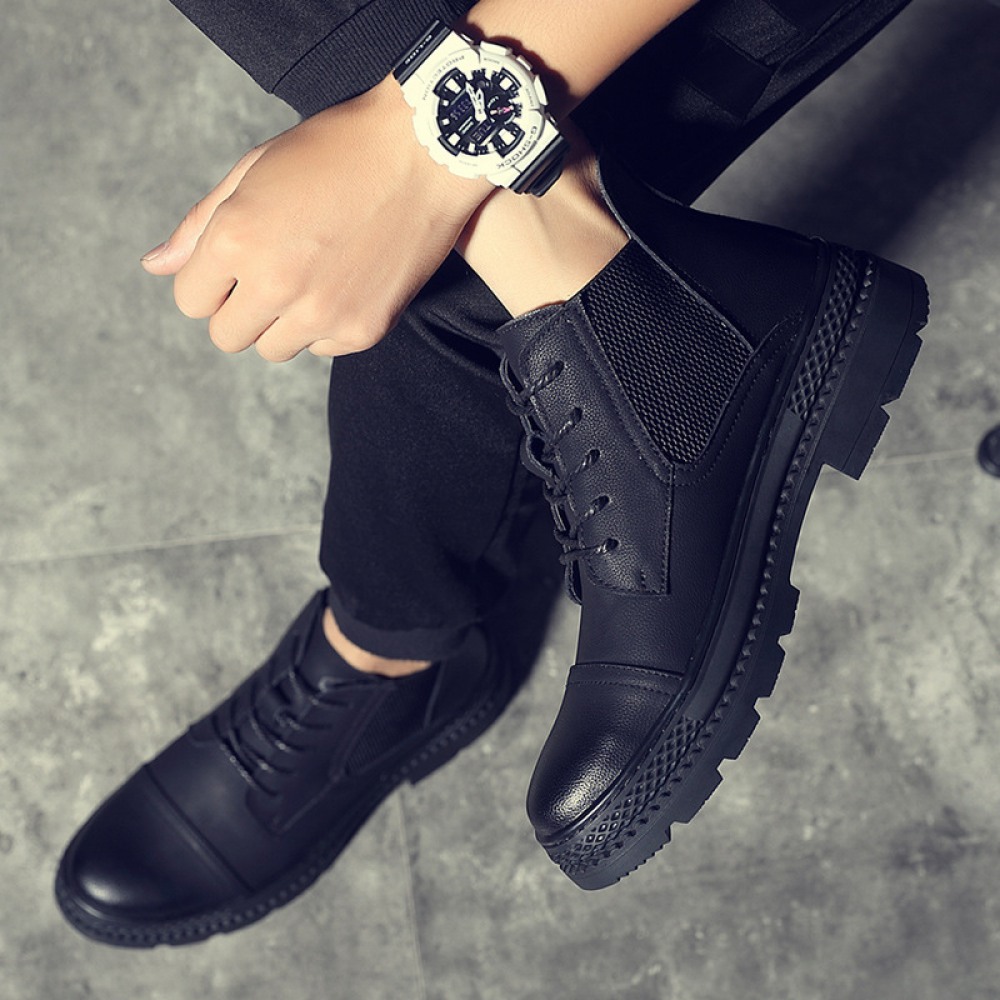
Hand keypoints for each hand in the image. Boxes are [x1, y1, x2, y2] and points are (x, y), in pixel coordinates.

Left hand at [141, 76, 491, 360]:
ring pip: (274, 349)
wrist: (422, 155)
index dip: (209, 280)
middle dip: (239, 309)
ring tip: (311, 277)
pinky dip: (328, 324)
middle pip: (227, 336)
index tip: (237, 261)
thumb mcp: (254, 170)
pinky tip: (347, 281)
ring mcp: (321, 313)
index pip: (190, 300)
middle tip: (273, 272)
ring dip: (282, 322)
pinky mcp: (362, 329)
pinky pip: (322, 348)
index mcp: (236, 238)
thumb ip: (198, 225)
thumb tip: (154, 267)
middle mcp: (274, 284)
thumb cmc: (334, 152)